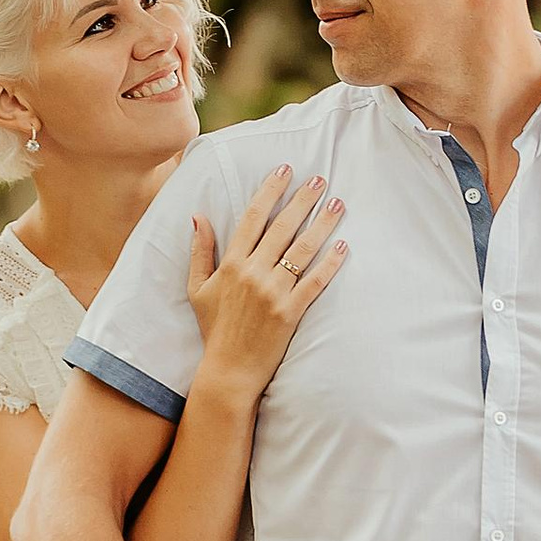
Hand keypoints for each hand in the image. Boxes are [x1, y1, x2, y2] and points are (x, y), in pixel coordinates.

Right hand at [186, 165, 346, 401]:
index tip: (285, 170)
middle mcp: (252, 273)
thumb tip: (197, 216)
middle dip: (302, 199)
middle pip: (282, 227)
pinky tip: (342, 245)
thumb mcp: (197, 288)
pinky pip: (314, 282)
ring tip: (338, 203)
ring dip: (321, 223)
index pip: (253, 217)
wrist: (228, 370)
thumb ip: (199, 251)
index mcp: (231, 263)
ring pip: (302, 249)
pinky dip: (330, 263)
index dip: (270, 190)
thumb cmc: (214, 329)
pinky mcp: (290, 312)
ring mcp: (273, 292)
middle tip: (321, 179)